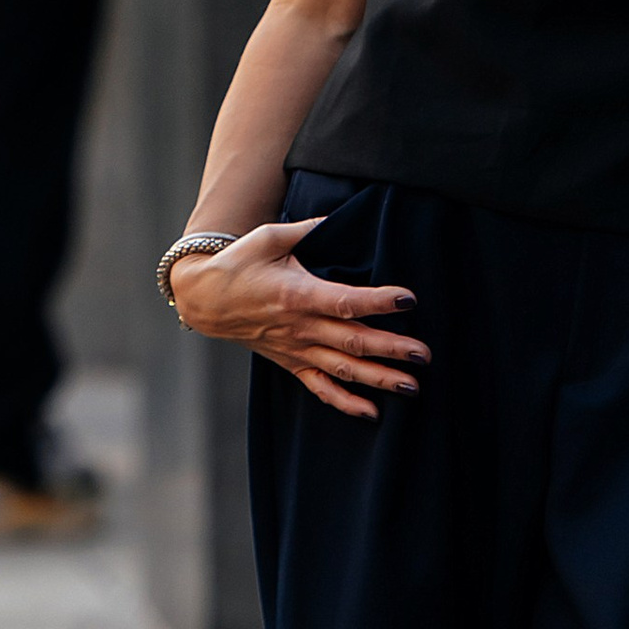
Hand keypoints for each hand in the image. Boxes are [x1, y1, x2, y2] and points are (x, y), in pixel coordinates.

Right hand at [169, 217, 428, 423]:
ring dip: (379, 379)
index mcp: (298, 295)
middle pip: (353, 341)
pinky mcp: (290, 362)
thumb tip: (337, 216)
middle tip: (424, 354)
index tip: (409, 299)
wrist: (204, 299)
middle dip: (392, 349)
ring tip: (412, 386)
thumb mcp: (268, 237)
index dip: (379, 301)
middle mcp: (301, 327)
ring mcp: (296, 349)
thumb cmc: (237, 264)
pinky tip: (372, 413)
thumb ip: (306, 229)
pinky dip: (345, 402)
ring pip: (343, 369)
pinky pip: (320, 388)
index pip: (346, 301)